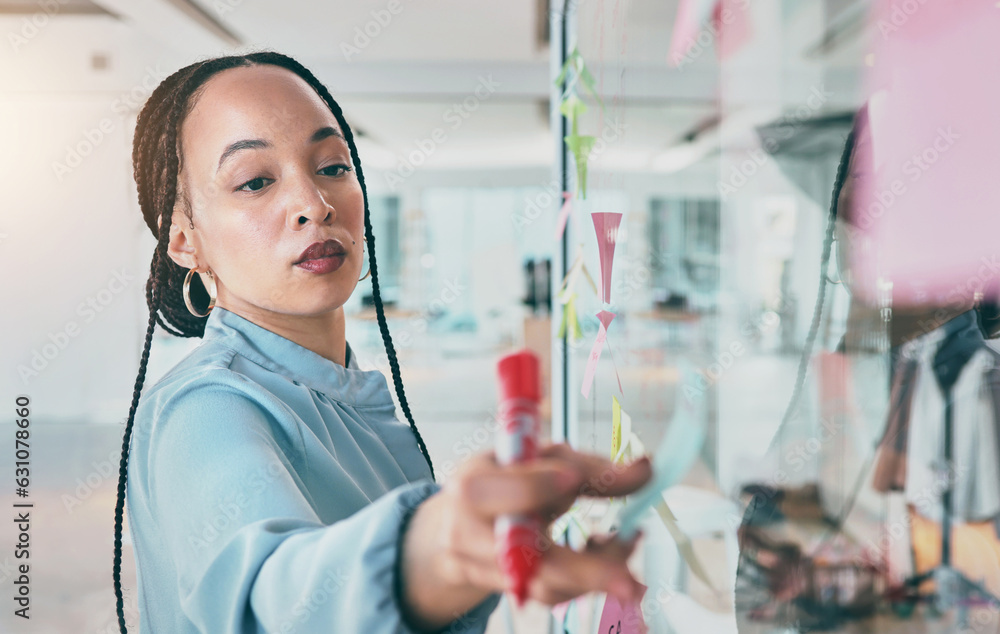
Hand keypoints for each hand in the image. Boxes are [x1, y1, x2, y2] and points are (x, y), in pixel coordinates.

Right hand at [400, 441, 652, 629]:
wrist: (455, 525)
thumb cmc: (503, 480)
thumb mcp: (535, 459)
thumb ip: (587, 467)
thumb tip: (643, 469)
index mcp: (474, 486)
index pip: (510, 490)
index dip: (541, 485)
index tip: (573, 480)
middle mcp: (473, 534)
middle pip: (531, 559)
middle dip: (585, 571)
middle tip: (630, 582)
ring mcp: (489, 570)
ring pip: (549, 584)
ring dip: (599, 573)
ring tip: (630, 545)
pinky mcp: (510, 591)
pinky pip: (554, 593)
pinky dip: (589, 579)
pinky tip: (610, 557)